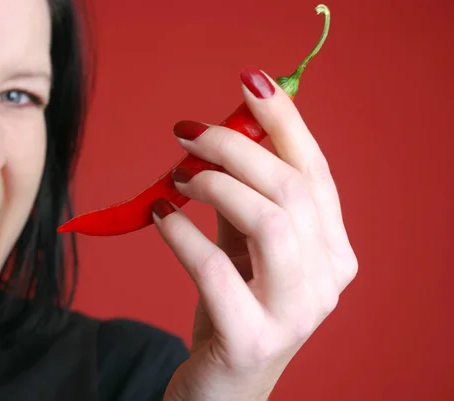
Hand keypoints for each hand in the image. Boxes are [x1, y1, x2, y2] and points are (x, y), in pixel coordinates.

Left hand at [152, 68, 357, 400]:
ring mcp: (296, 312)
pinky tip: (159, 215)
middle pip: (290, 188)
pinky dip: (181, 233)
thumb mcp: (245, 249)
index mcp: (333, 250)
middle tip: (185, 131)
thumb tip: (220, 139)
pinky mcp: (252, 338)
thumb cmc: (232, 310)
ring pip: (269, 220)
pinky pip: (214, 269)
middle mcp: (328, 279)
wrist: (221, 389)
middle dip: (235, 146)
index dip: (284, 121)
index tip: (250, 81)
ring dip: (215, 183)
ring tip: (176, 175)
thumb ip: (243, 200)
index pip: (314, 170)